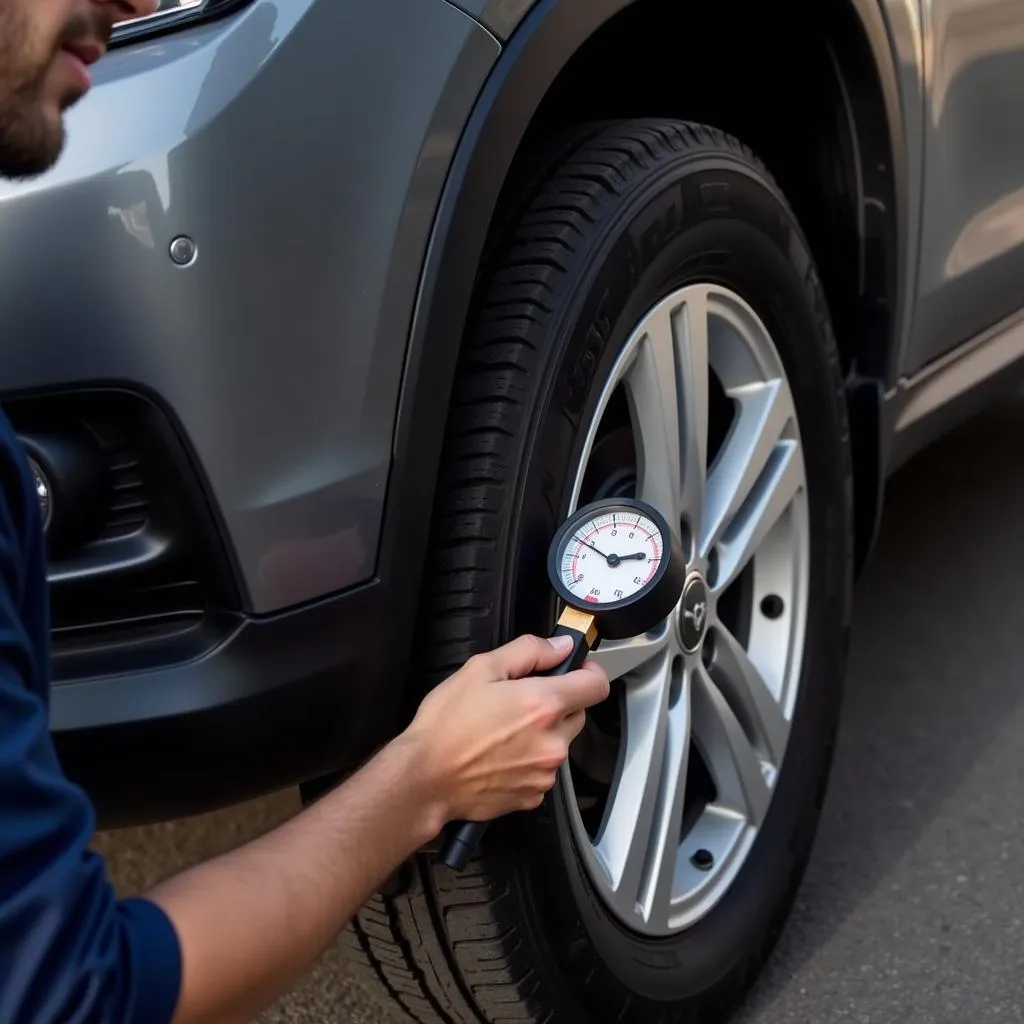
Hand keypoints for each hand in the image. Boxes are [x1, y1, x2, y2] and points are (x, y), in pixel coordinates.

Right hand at [401, 634, 609, 824]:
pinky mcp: (533, 795)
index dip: (588, 672)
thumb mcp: (480, 669)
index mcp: (543, 705)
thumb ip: (528, 651)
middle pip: (578, 714)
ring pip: (559, 742)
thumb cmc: (445, 727)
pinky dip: (529, 761)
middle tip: (519, 701)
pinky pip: (543, 770)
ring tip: (502, 731)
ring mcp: (544, 772)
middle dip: (557, 703)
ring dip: (542, 734)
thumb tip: (559, 646)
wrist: (424, 779)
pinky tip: (500, 754)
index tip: (574, 671)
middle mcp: (552, 742)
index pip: (597, 685)